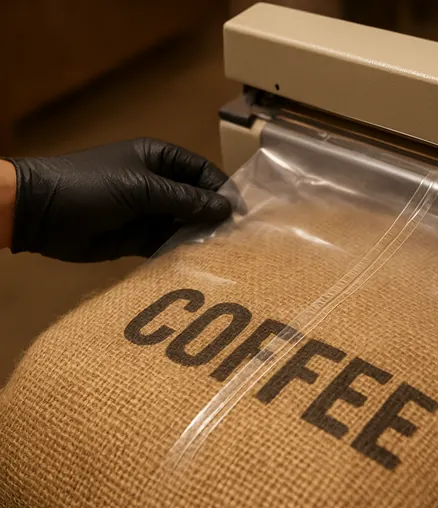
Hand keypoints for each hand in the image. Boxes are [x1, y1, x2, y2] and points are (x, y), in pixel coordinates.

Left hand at [4, 139, 231, 261]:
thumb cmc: (91, 186)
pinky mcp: (137, 238)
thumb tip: (227, 209)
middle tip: (235, 238)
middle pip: (196, 199)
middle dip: (213, 216)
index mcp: (159, 159)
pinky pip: (166, 244)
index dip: (221, 189)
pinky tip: (196, 262)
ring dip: (198, 236)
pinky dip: (179, 252)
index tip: (240, 212)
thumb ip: (185, 200)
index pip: (201, 171)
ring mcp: (148, 212)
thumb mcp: (141, 188)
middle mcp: (157, 184)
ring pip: (183, 224)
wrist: (41, 213)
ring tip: (220, 253)